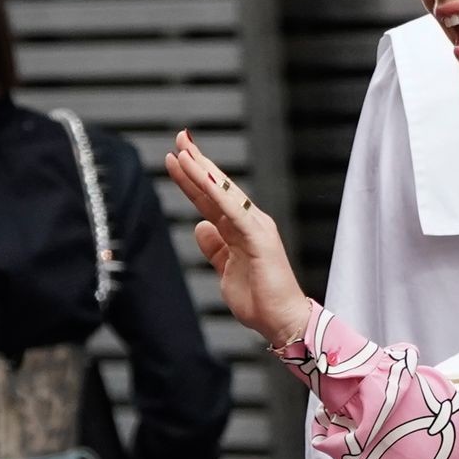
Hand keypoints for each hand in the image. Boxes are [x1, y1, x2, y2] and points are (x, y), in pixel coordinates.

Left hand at [163, 131, 308, 347]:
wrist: (282, 320)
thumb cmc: (259, 300)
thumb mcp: (226, 270)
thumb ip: (215, 248)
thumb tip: (200, 225)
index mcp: (241, 230)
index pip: (212, 199)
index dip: (193, 179)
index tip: (177, 159)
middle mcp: (249, 223)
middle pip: (217, 188)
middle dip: (197, 163)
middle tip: (179, 138)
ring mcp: (256, 228)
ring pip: (223, 194)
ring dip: (203, 172)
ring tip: (184, 152)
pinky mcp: (260, 238)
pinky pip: (234, 212)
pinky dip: (219, 194)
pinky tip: (203, 179)